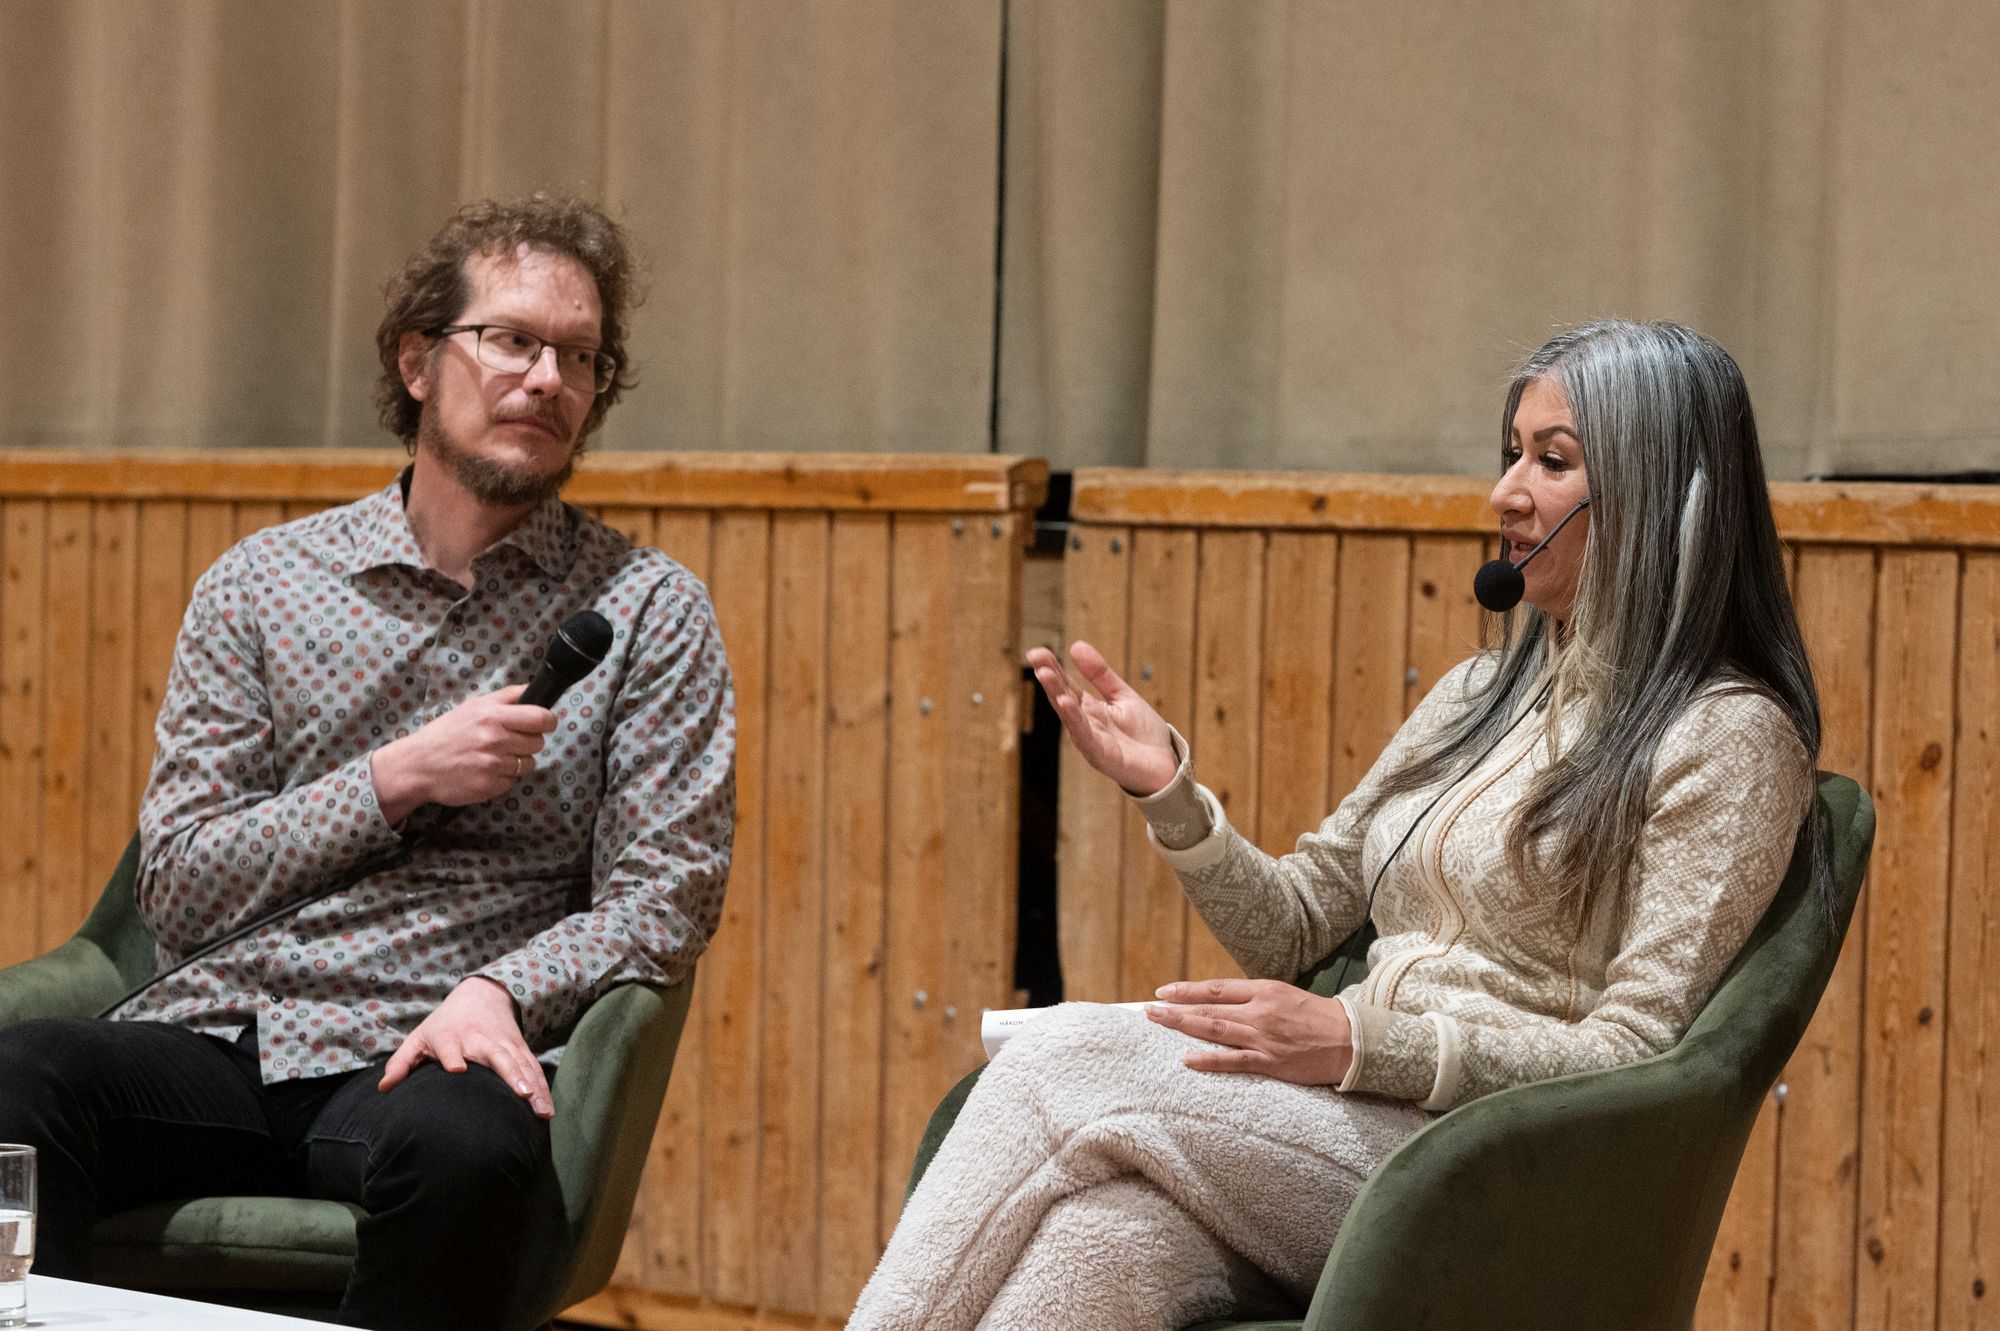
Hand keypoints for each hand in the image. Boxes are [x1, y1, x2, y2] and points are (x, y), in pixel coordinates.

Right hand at [369, 684, 556, 823]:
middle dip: (528, 741)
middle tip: (508, 741)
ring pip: (529, 763)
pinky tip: (485, 770)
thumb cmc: (447, 732)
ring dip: (517, 761)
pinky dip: (503, 777)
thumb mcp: (474, 706)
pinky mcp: (490, 787)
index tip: (542, 724)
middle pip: (538, 742)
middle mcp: (495, 740)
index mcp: (493, 716)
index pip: (541, 718)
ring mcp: (493, 766)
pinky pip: (513, 781)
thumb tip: (534, 689)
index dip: (547, 722)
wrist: (418, 764)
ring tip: (494, 756)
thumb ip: (507, 697)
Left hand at [378, 976, 553, 1117]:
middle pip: (497, 1057)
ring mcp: (504, 1044)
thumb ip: (401, 1063)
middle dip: (511, 1074)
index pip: (450, 1047)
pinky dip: (543, 1088)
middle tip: (522, 1093)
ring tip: (541, 1110)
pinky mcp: (520, 1049)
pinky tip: (548, 1109)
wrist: (482, 994)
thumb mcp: (419, 1038)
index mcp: (451, 1037)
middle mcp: (481, 1040)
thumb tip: (384, 1088)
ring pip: (521, 1066)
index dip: (452, 1057)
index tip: (456, 1070)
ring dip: (533, 1086)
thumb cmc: (445, 1024)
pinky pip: (533, 1069)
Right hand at [1027, 640, 1177, 795]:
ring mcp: (1091, 741)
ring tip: (1045, 674)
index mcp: (1090, 709)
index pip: (1066, 685)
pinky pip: (1085, 736)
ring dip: (1056, 695)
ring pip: (1070, 716)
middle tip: (1036, 656)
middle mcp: (1085, 725)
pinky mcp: (1102, 756)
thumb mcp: (1123, 696)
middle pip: (1063, 697)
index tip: (1037, 651)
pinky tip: (1066, 702)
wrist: (1167, 765)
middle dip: (1049, 678)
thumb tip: (1076, 646)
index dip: (1052, 667)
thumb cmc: (1143, 734)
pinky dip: (1075, 720)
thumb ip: (1100, 674)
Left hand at [1146, 978, 1353, 1084]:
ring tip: (1160, 1023)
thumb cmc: (1316, 1017)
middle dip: (1176, 1008)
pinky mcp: (1271, 1062)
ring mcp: (1264, 1037)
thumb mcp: (1284, 995)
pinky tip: (1188, 1059)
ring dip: (1184, 1026)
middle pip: (1209, 1009)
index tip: (1164, 991)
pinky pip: (1234, 1061)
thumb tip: (1220, 1001)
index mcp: (1264, 991)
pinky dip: (1209, 1060)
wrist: (1350, 1040)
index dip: (1187, 990)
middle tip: (1149, 1009)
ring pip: (1216, 1030)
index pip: (1216, 989)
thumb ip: (1253, 997)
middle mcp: (1260, 1011)